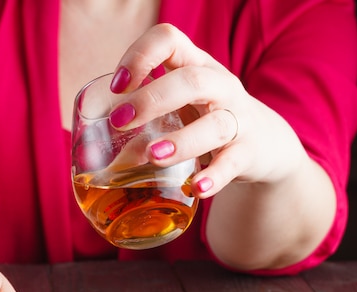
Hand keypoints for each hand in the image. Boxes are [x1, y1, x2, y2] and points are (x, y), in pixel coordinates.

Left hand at [107, 23, 309, 198]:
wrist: (263, 144)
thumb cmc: (204, 119)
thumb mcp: (179, 106)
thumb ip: (142, 118)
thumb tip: (93, 151)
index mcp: (195, 65)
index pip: (169, 39)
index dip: (140, 54)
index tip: (117, 85)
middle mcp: (219, 86)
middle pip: (193, 80)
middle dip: (153, 98)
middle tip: (120, 120)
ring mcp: (238, 119)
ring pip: (215, 124)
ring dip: (182, 141)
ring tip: (153, 156)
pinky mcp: (249, 152)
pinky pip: (234, 162)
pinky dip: (214, 176)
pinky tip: (196, 188)